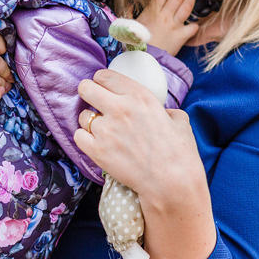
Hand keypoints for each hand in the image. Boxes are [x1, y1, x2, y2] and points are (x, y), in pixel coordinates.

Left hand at [73, 69, 201, 197]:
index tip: (100, 84)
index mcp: (139, 96)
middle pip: (86, 89)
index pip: (106, 76)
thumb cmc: (180, 153)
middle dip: (87, 92)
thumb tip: (165, 113)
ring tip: (100, 128)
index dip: (100, 79)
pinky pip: (78, 136)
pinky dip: (84, 138)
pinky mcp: (97, 151)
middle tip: (92, 99)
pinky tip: (95, 142)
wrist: (171, 183)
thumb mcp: (180, 122)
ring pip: (83, 115)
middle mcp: (119, 108)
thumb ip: (168, 112)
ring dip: (89, 120)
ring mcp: (106, 130)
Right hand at [135, 0, 199, 54]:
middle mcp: (164, 15)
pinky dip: (194, 25)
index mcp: (151, 11)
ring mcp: (174, 25)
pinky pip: (193, 27)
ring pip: (186, 7)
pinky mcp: (181, 37)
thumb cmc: (134, 43)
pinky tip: (194, 23)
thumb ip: (129, 13)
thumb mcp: (128, 26)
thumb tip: (129, 5)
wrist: (142, 60)